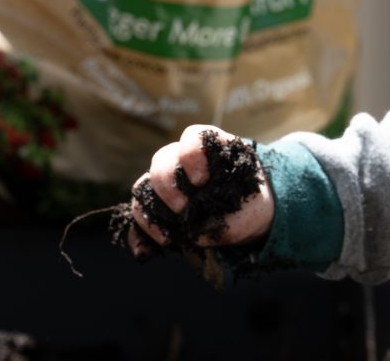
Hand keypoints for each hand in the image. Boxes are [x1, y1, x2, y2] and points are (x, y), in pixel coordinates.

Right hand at [127, 124, 273, 259]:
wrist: (246, 216)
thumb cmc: (249, 203)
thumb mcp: (250, 209)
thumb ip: (228, 218)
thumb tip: (196, 234)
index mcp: (210, 149)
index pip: (193, 137)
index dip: (191, 155)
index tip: (201, 180)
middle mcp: (182, 160)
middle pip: (161, 161)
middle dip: (167, 186)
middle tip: (182, 208)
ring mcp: (167, 181)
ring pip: (144, 186)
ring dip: (149, 211)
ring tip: (168, 237)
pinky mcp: (157, 204)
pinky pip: (139, 214)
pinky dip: (139, 233)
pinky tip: (144, 252)